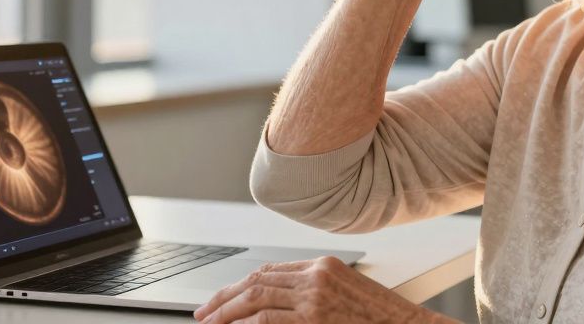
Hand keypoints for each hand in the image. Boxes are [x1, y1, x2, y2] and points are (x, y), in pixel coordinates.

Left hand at [192, 256, 441, 323]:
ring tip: (210, 323)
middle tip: (204, 312)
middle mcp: (316, 275)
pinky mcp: (314, 318)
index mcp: (323, 265)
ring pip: (256, 297)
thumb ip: (314, 292)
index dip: (241, 284)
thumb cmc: (380, 318)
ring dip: (227, 312)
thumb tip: (274, 304)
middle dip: (225, 297)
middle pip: (257, 280)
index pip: (270, 270)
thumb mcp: (346, 293)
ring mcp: (315, 297)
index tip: (222, 298)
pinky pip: (267, 319)